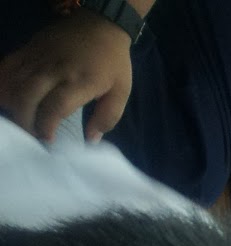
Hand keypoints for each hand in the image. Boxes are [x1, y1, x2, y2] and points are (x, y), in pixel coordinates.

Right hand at [0, 10, 133, 141]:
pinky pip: (7, 66)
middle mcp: (55, 70)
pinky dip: (2, 83)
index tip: (47, 139)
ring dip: (12, 104)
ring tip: (22, 118)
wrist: (100, 24)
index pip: (55, 106)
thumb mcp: (121, 91)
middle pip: (28, 96)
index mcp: (81, 82)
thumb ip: (108, 117)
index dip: (46, 125)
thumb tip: (92, 139)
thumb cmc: (112, 61)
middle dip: (26, 120)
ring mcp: (38, 58)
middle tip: (33, 133)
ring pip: (14, 83)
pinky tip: (6, 98)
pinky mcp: (28, 49)